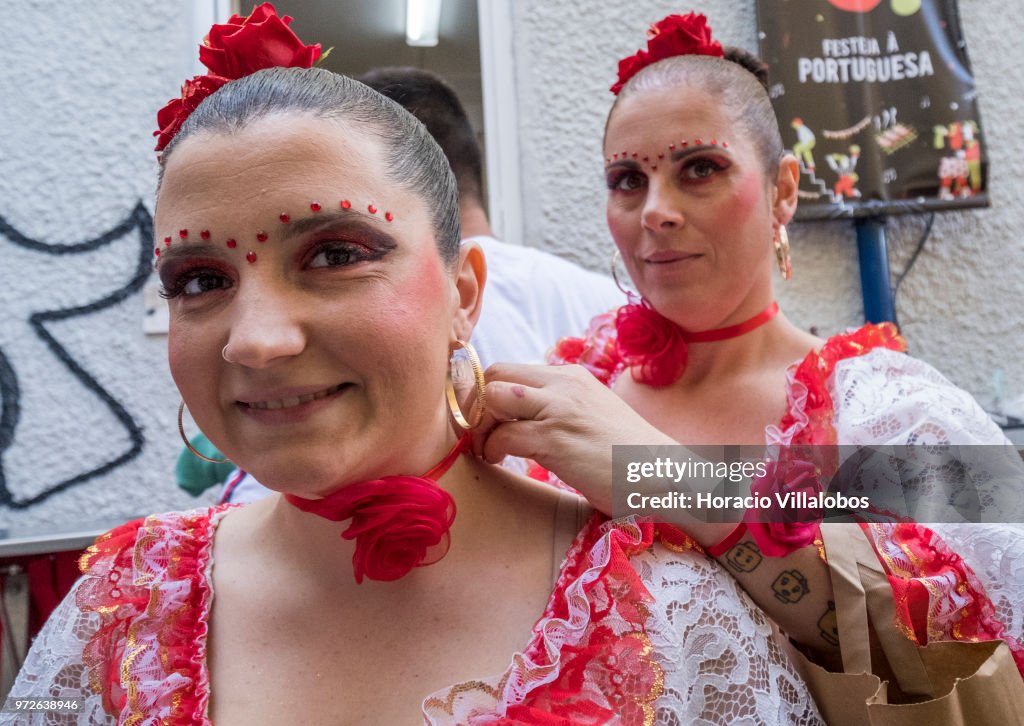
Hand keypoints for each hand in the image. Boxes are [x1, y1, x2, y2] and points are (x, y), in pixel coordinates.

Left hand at [471, 363, 675, 514]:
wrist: (665, 476)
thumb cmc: (627, 456)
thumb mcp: (592, 416)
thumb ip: (561, 408)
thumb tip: (522, 418)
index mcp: (571, 377)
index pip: (509, 368)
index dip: (487, 393)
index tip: (485, 419)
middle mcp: (563, 385)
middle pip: (495, 374)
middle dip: (476, 404)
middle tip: (480, 433)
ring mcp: (559, 409)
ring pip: (493, 397)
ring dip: (480, 424)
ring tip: (487, 448)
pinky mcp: (556, 439)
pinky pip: (503, 434)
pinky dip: (491, 449)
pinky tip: (498, 461)